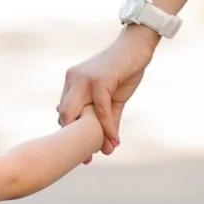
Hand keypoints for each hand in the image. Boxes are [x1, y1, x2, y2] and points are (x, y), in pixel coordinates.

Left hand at [58, 26, 156, 155]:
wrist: (138, 43)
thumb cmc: (126, 68)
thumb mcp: (115, 97)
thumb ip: (110, 119)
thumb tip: (110, 145)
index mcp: (72, 82)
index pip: (65, 113)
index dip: (71, 134)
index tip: (80, 153)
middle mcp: (73, 80)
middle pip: (65, 117)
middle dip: (73, 140)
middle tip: (86, 160)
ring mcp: (84, 79)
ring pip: (78, 115)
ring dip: (90, 137)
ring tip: (101, 152)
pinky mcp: (99, 80)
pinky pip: (100, 111)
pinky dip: (108, 128)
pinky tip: (114, 140)